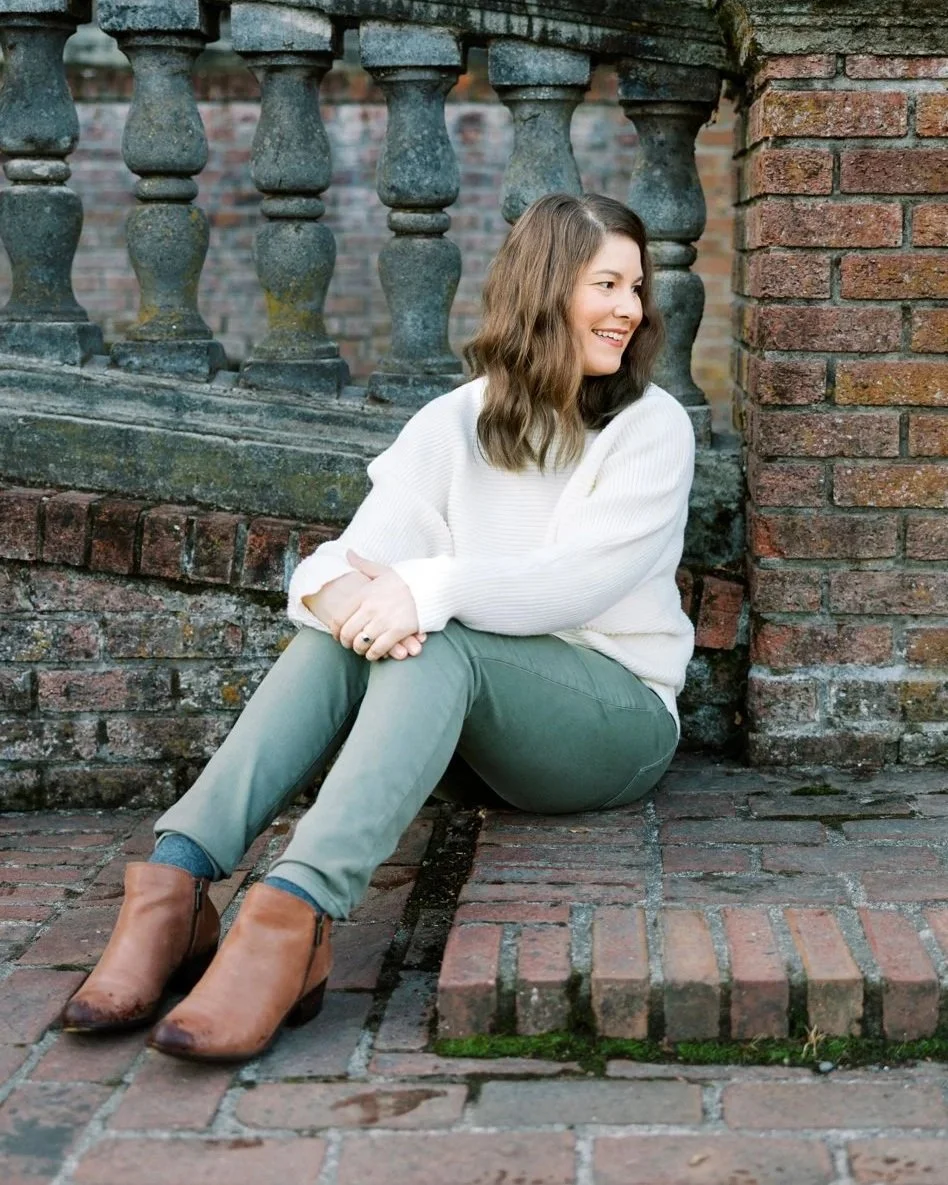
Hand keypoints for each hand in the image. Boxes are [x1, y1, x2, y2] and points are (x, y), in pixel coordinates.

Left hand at [302, 568, 425, 659]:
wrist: (432, 586)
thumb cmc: (407, 579)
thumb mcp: (383, 570)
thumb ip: (363, 564)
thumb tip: (347, 552)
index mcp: (364, 593)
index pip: (339, 617)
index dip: (335, 630)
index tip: (338, 635)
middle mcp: (371, 607)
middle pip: (348, 632)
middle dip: (346, 642)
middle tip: (349, 645)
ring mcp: (384, 619)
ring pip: (361, 643)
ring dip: (360, 649)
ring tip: (362, 650)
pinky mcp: (398, 630)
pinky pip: (378, 649)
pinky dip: (374, 655)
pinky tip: (375, 654)